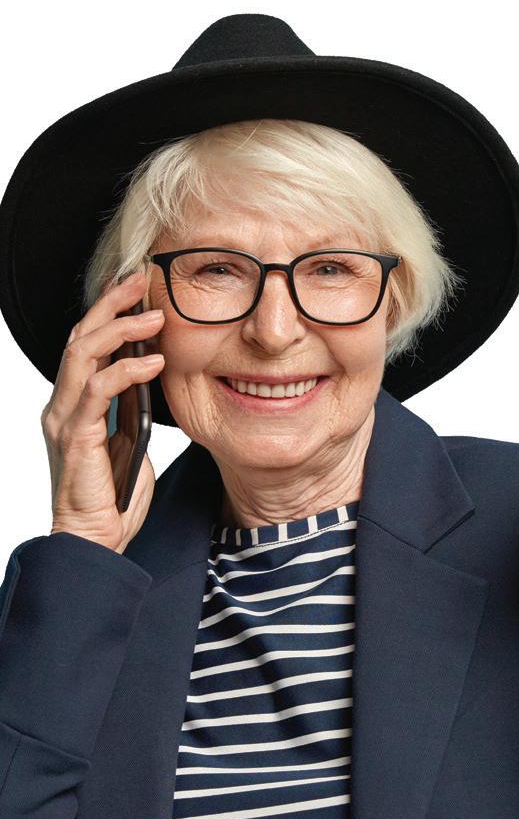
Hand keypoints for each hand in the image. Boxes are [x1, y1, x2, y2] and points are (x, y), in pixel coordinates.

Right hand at [42, 268, 165, 553]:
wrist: (94, 538)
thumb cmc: (114, 496)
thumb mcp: (132, 442)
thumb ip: (134, 411)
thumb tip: (153, 380)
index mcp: (76, 403)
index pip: (88, 343)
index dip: (109, 312)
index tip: (137, 287)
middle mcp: (63, 404)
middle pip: (81, 336)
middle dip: (111, 304)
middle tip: (142, 280)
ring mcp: (66, 418)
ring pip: (83, 354)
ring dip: (120, 329)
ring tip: (155, 314)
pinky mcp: (76, 437)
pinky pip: (98, 391)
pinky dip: (127, 371)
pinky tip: (154, 361)